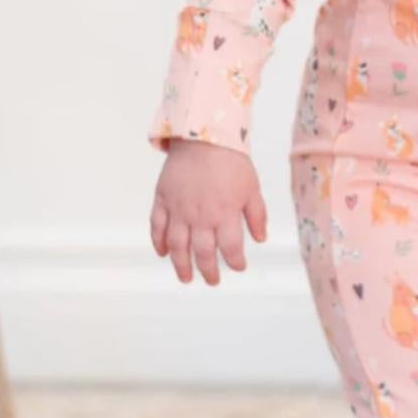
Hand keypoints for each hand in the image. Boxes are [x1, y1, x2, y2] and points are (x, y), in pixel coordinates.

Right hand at [150, 138, 269, 285]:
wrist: (203, 137)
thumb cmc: (231, 161)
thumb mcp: (252, 188)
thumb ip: (256, 215)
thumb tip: (260, 238)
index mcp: (225, 214)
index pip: (230, 248)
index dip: (235, 262)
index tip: (239, 267)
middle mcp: (200, 216)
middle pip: (203, 253)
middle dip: (208, 271)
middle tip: (212, 281)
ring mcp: (179, 209)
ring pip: (177, 246)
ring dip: (181, 265)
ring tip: (186, 278)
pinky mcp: (163, 200)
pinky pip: (157, 226)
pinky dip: (158, 242)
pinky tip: (163, 253)